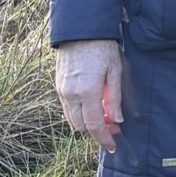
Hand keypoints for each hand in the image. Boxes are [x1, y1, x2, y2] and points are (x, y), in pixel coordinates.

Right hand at [54, 39, 123, 153]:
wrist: (81, 31)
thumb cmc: (103, 48)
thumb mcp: (116, 71)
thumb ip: (115, 98)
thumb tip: (117, 120)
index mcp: (88, 92)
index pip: (95, 125)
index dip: (104, 138)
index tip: (113, 146)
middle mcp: (71, 94)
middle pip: (81, 126)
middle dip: (96, 132)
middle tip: (112, 129)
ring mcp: (62, 91)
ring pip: (72, 119)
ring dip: (86, 123)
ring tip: (103, 118)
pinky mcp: (58, 86)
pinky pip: (66, 108)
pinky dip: (78, 113)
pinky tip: (91, 107)